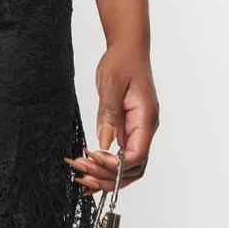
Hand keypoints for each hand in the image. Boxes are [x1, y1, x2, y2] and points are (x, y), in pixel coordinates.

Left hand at [63, 45, 158, 195]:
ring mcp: (137, 132)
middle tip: (82, 174)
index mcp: (146, 119)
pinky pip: (120, 158)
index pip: (136, 155)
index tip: (91, 157)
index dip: (114, 164)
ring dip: (106, 177)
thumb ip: (108, 113)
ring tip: (82, 177)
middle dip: (108, 176)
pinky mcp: (127, 132)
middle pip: (133, 169)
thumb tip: (105, 142)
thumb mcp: (111, 84)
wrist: (128, 50)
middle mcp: (145, 129)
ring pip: (127, 168)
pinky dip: (105, 169)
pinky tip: (89, 173)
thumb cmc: (122, 62)